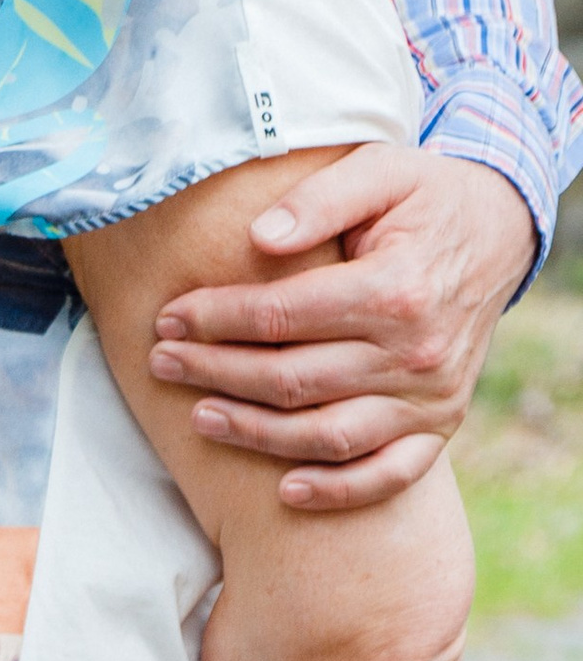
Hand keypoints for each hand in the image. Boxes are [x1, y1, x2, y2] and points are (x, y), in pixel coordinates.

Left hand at [148, 144, 534, 511]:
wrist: (499, 231)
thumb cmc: (423, 196)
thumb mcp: (377, 170)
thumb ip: (317, 201)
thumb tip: (258, 236)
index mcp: (396, 287)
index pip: (283, 316)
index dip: (217, 319)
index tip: (168, 318)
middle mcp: (417, 352)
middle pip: (294, 380)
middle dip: (217, 373)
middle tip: (162, 363)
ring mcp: (432, 397)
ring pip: (329, 435)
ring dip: (257, 434)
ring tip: (201, 418)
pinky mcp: (441, 423)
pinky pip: (390, 473)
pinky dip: (340, 490)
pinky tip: (286, 490)